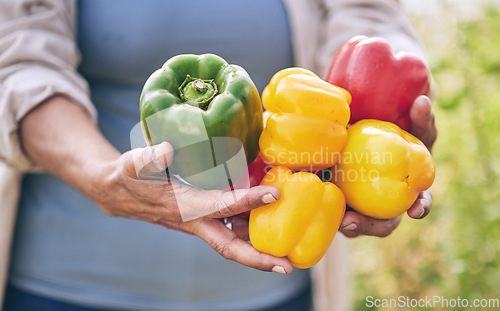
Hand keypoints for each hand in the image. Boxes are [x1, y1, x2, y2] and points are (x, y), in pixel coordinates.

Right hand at [91, 142, 291, 273]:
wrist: (118, 193)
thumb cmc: (127, 178)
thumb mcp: (132, 165)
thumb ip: (148, 158)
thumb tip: (168, 149)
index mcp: (182, 208)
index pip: (219, 207)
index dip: (246, 202)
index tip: (273, 194)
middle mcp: (195, 221)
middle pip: (230, 246)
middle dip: (259, 258)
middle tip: (288, 265)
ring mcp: (201, 222)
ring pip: (235, 237)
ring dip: (260, 243)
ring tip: (291, 245)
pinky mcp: (203, 217)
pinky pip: (231, 226)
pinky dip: (250, 225)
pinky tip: (268, 216)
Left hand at [339, 95, 436, 237]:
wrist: (362, 140)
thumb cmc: (395, 139)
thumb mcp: (411, 129)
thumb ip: (421, 119)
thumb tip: (423, 100)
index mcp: (408, 192)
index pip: (419, 204)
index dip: (421, 208)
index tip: (416, 210)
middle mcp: (387, 207)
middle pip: (382, 225)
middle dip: (368, 227)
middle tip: (351, 222)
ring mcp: (364, 210)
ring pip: (356, 225)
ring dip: (345, 225)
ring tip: (332, 219)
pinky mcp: (342, 206)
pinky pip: (333, 212)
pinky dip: (326, 211)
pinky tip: (313, 202)